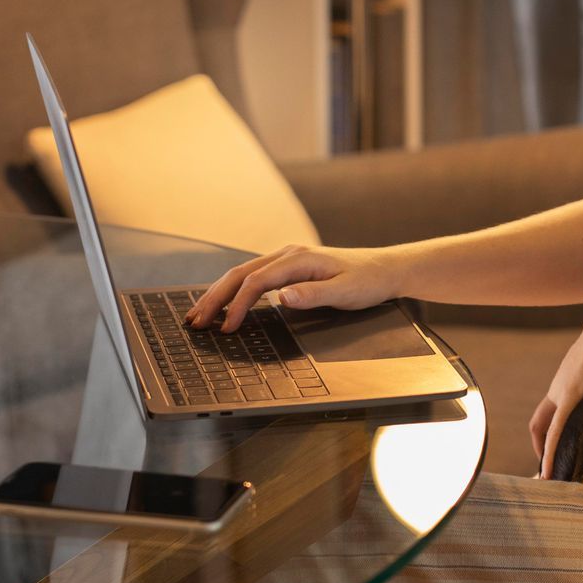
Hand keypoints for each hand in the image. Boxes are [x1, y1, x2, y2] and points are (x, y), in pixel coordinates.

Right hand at [185, 243, 412, 330]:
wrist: (385, 269)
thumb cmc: (367, 281)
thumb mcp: (344, 292)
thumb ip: (312, 295)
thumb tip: (281, 297)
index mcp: (298, 259)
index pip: (256, 282)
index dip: (238, 305)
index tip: (226, 328)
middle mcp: (288, 254)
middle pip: (240, 274)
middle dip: (215, 297)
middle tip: (196, 321)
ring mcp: (287, 259)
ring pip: (243, 273)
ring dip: (220, 292)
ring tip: (200, 313)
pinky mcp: (289, 267)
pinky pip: (254, 276)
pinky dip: (235, 290)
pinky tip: (225, 302)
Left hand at [529, 282, 582, 478]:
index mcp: (570, 375)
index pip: (551, 408)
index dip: (551, 429)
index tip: (560, 448)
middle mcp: (560, 383)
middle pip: (539, 421)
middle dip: (541, 447)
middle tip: (551, 470)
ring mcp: (563, 389)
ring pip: (544, 429)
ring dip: (545, 454)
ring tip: (551, 477)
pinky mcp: (571, 395)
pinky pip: (555, 431)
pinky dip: (550, 453)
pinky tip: (550, 471)